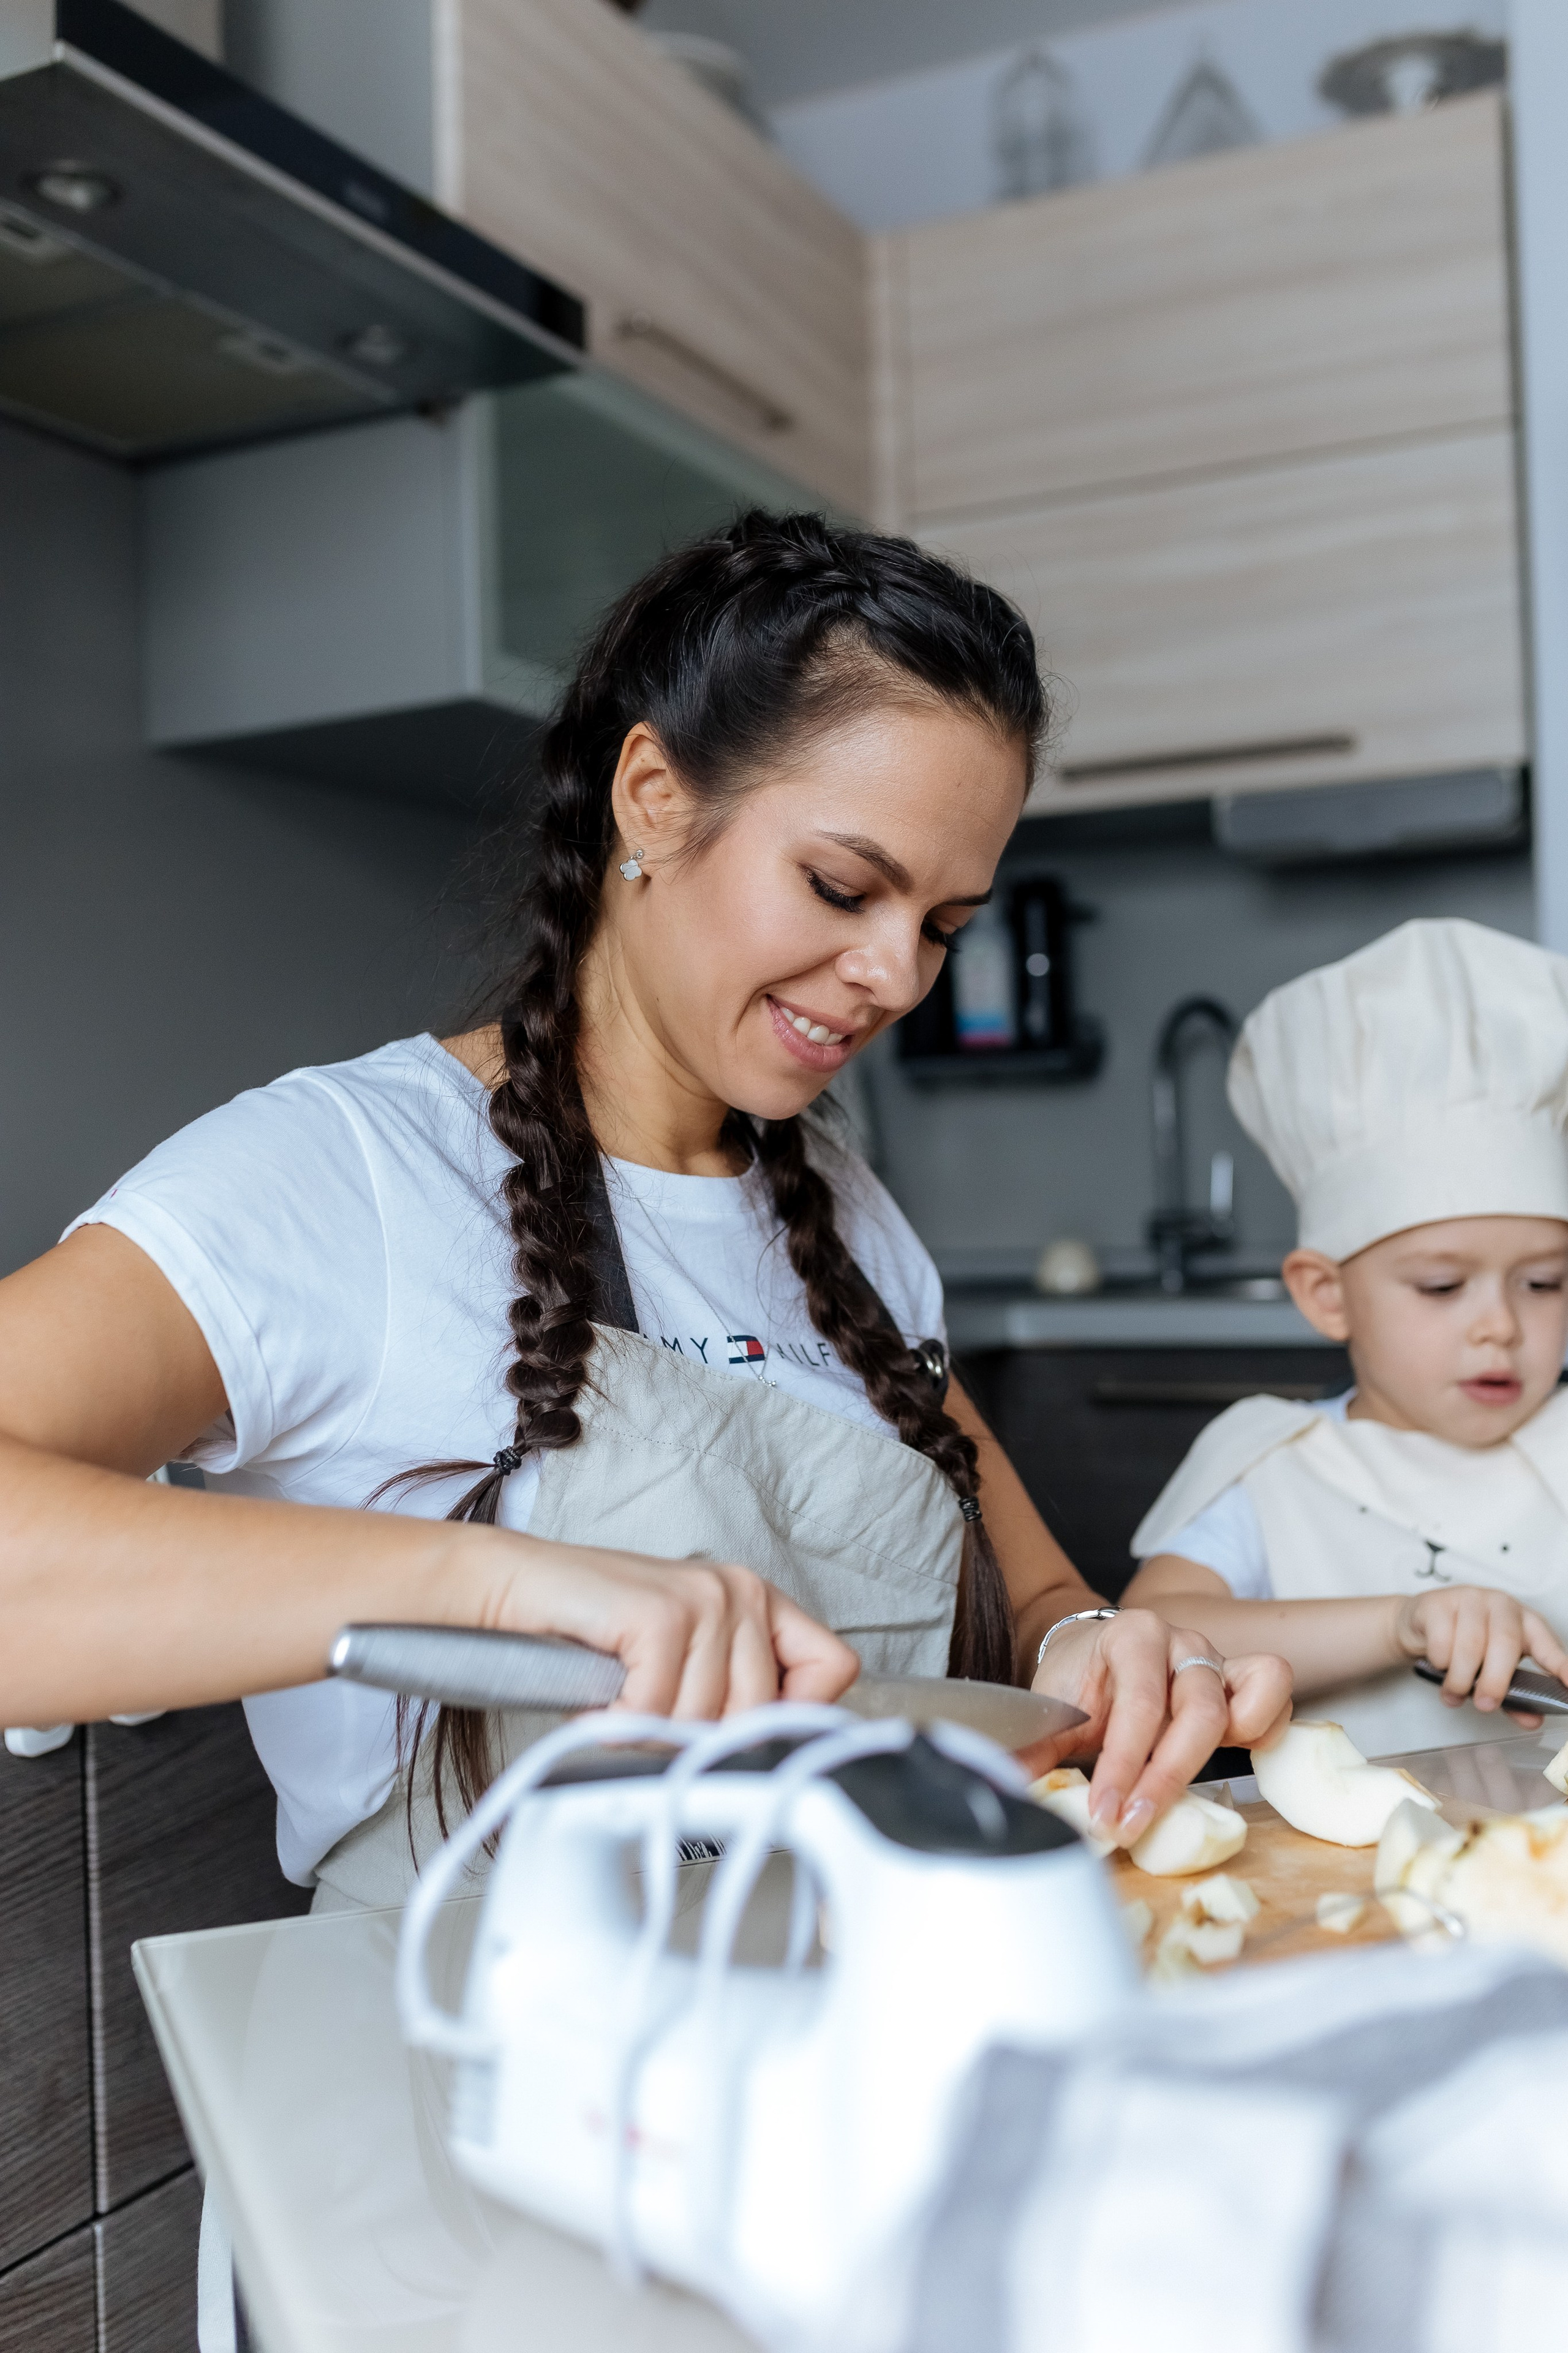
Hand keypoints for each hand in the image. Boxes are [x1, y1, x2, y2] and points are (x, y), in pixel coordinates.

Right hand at [486, 1538, 859, 1718]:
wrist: (520, 1587)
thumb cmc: (598, 1629)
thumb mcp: (686, 1657)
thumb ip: (733, 1689)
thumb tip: (772, 1753)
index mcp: (758, 1600)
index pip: (833, 1667)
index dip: (800, 1716)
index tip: (747, 1735)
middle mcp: (741, 1592)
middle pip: (759, 1713)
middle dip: (699, 1739)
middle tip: (653, 1719)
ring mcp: (704, 1598)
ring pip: (706, 1719)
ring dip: (652, 1732)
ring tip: (623, 1701)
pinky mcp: (661, 1614)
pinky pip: (660, 1710)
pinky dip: (621, 1721)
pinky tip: (602, 1699)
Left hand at [1023, 1608, 1292, 1846]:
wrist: (1093, 1654)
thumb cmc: (1076, 1684)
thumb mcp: (1049, 1709)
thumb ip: (1033, 1745)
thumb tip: (1005, 1783)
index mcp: (1133, 1636)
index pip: (1140, 1707)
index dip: (1124, 1768)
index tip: (1104, 1815)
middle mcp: (1183, 1642)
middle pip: (1199, 1713)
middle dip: (1165, 1779)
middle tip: (1129, 1825)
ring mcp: (1218, 1660)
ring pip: (1248, 1702)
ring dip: (1217, 1757)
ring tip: (1174, 1797)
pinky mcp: (1241, 1684)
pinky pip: (1275, 1703)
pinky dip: (1261, 1734)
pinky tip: (1217, 1767)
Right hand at [1395, 1585, 1567, 1727]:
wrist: (1421, 1624)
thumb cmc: (1465, 1647)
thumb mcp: (1493, 1671)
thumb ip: (1514, 1697)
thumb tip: (1533, 1720)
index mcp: (1526, 1623)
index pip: (1548, 1646)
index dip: (1561, 1666)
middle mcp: (1502, 1606)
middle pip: (1505, 1644)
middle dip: (1495, 1681)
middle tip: (1485, 1705)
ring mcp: (1469, 1599)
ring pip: (1470, 1645)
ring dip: (1460, 1678)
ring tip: (1453, 1694)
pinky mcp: (1438, 1602)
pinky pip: (1441, 1638)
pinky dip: (1439, 1661)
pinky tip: (1437, 1665)